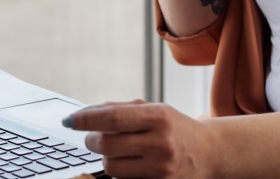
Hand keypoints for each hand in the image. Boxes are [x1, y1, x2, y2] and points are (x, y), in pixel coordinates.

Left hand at [64, 99, 218, 177]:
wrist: (209, 152)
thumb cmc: (176, 128)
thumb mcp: (155, 110)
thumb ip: (121, 108)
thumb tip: (85, 113)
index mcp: (159, 116)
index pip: (112, 117)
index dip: (86, 119)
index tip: (70, 120)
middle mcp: (161, 142)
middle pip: (107, 144)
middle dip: (92, 140)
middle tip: (94, 137)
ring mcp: (161, 168)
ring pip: (111, 166)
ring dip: (107, 158)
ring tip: (117, 150)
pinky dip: (120, 171)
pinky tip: (129, 164)